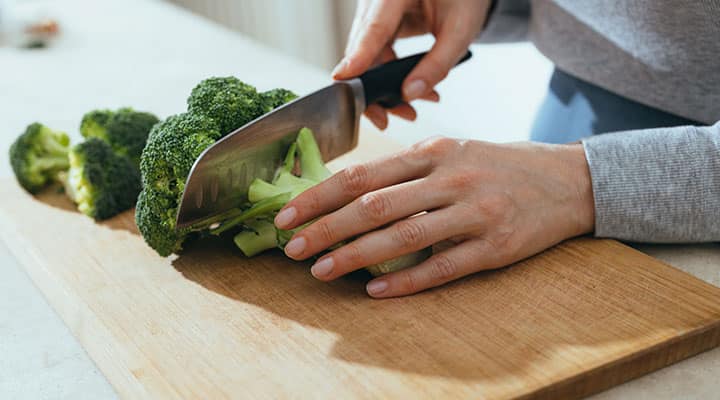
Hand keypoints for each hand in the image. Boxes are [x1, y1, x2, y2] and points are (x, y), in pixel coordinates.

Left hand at [275, 137, 594, 297]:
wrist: (568, 180)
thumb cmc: (500, 166)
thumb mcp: (454, 151)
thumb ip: (408, 169)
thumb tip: (352, 192)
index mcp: (435, 151)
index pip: (364, 174)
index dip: (321, 195)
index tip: (289, 214)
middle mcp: (451, 178)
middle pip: (375, 205)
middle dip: (326, 228)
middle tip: (293, 248)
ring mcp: (475, 213)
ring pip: (403, 236)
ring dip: (356, 256)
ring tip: (322, 271)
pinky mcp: (495, 247)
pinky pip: (442, 267)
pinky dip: (406, 280)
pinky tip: (376, 290)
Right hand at [334, 0, 491, 128]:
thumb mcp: (460, 30)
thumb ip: (437, 64)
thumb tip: (409, 95)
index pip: (372, 28)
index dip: (358, 57)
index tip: (343, 80)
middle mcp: (378, 0)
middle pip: (363, 48)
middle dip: (373, 88)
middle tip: (388, 119)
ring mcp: (376, 11)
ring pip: (368, 55)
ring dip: (384, 86)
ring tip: (409, 109)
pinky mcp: (381, 22)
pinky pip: (377, 53)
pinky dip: (390, 75)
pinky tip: (411, 90)